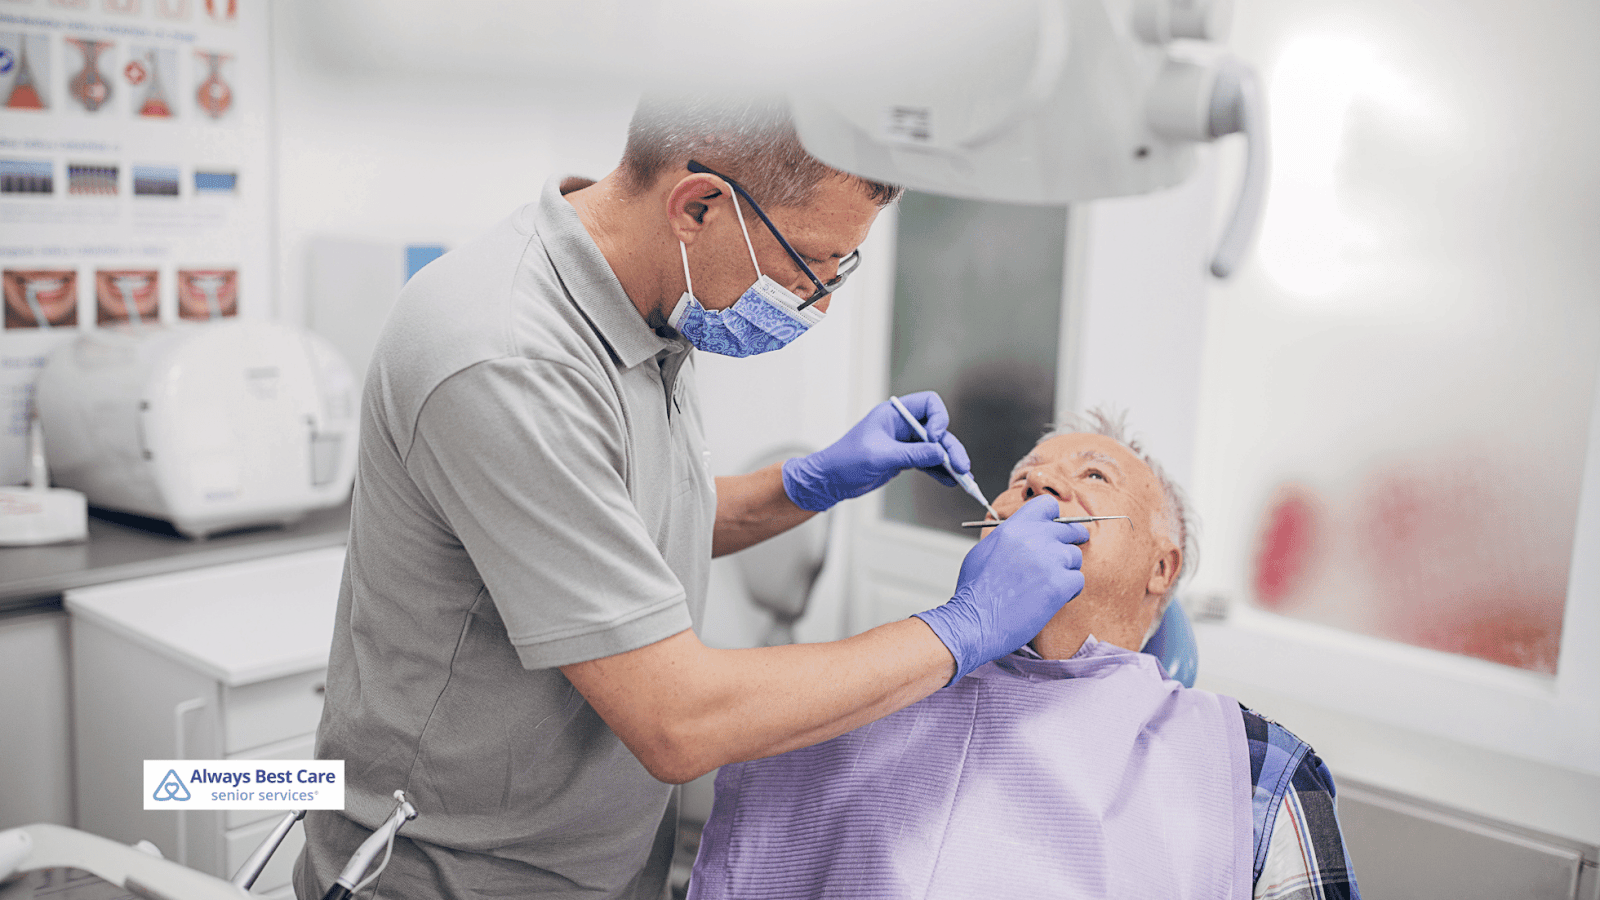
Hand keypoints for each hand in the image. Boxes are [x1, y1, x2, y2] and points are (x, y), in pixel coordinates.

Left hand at [780, 391, 971, 511]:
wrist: (830, 480)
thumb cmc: (845, 461)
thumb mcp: (880, 456)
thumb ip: (912, 454)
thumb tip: (940, 453)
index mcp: (894, 414)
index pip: (929, 404)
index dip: (939, 419)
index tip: (937, 438)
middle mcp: (901, 425)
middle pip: (937, 430)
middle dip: (950, 447)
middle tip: (961, 466)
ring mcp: (904, 442)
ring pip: (936, 448)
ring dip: (949, 461)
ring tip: (963, 478)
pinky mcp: (903, 459)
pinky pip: (928, 462)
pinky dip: (940, 471)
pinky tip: (950, 481)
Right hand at [912, 496, 1088, 683]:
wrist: (975, 622)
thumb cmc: (975, 592)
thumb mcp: (984, 550)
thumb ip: (1009, 537)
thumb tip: (1025, 533)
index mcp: (1013, 528)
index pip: (1047, 505)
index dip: (1054, 518)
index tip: (1056, 528)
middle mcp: (1033, 538)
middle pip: (1069, 530)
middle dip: (1070, 542)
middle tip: (1065, 555)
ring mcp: (1049, 560)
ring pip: (1074, 556)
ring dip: (1066, 569)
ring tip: (1046, 585)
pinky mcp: (1059, 584)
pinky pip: (1078, 580)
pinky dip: (1069, 591)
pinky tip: (1052, 599)